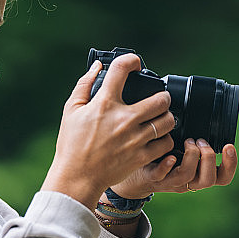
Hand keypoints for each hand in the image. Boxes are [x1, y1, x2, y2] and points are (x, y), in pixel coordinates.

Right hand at [41, 53, 174, 208]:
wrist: (76, 177)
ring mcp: (135, 139)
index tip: (135, 64)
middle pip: (160, 98)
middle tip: (158, 100)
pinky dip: (165, 139)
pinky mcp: (141, 157)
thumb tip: (97, 66)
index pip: (122, 69)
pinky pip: (166, 143)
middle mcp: (123, 119)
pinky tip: (157, 139)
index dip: (131, 60)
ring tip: (159, 119)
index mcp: (104, 104)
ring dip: (166, 117)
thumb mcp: (71, 110)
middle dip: (162, 96)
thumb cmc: (72, 144)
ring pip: (168, 121)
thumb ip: (84, 84)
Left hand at [110, 139, 237, 197]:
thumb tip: (202, 109)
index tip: (228, 146)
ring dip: (191, 157)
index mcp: (197, 174)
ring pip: (187, 177)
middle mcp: (186, 181)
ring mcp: (169, 181)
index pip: (222, 177)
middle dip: (208, 158)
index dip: (230, 165)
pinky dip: (167, 166)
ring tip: (188, 142)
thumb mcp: (182, 149)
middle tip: (201, 141)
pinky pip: (161, 176)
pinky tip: (170, 155)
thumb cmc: (161, 157)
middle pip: (209, 180)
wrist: (134, 173)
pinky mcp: (152, 177)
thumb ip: (194, 138)